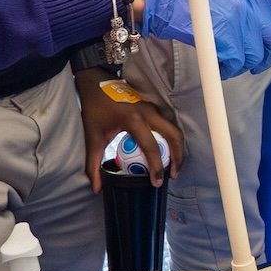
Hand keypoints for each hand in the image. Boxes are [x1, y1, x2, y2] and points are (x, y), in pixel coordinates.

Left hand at [74, 67, 182, 190]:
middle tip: (172, 174)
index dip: (156, 167)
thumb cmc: (94, 109)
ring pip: (174, 129)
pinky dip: (171, 139)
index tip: (157, 182)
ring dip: (177, 147)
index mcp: (134, 120)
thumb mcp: (92, 137)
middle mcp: (149, 113)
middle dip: (178, 157)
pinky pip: (169, 125)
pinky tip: (166, 151)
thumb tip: (96, 188)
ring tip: (172, 165)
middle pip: (174, 136)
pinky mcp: (154, 108)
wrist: (96, 82)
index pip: (151, 147)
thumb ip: (93, 164)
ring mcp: (153, 109)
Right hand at [143, 0, 270, 78]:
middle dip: (263, 59)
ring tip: (219, 56)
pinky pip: (232, 66)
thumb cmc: (188, 0)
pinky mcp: (226, 40)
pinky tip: (212, 60)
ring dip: (236, 65)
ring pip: (251, 60)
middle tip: (251, 63)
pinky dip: (222, 70)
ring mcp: (240, 24)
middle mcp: (251, 9)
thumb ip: (244, 15)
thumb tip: (253, 45)